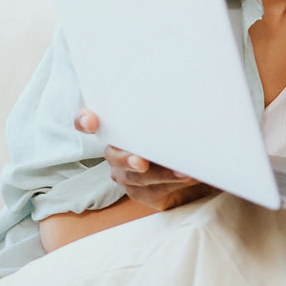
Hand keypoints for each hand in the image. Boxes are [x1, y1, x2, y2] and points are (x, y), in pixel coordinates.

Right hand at [74, 107, 218, 210]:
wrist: (201, 163)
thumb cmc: (184, 133)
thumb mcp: (177, 117)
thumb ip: (172, 110)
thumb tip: (190, 92)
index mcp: (119, 125)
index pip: (87, 120)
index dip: (84, 120)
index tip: (91, 122)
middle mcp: (117, 150)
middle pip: (113, 155)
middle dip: (127, 158)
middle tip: (142, 162)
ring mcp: (127, 174)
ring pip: (135, 177)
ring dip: (161, 174)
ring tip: (183, 172)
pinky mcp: (142, 193)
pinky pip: (151, 192)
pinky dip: (171, 184)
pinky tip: (188, 177)